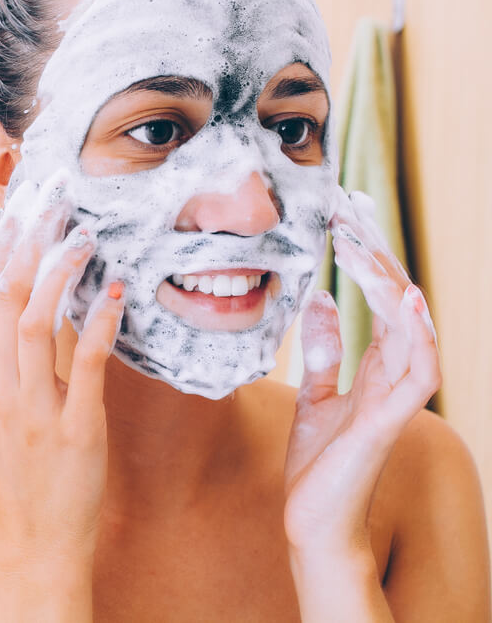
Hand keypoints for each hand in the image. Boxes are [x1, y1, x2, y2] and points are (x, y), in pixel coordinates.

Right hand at [0, 190, 124, 565]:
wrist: (33, 543)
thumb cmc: (3, 479)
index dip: (2, 249)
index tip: (21, 213)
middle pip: (8, 297)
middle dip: (29, 242)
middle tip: (54, 202)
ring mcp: (34, 409)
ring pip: (39, 321)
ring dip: (62, 271)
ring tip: (83, 236)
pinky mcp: (76, 428)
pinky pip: (86, 363)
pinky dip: (100, 322)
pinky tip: (114, 290)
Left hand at [283, 190, 440, 556]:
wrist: (313, 521)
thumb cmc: (319, 465)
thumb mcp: (314, 394)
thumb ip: (323, 350)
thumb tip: (319, 297)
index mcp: (377, 368)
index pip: (380, 299)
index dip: (366, 257)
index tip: (345, 214)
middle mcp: (394, 376)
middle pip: (395, 302)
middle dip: (374, 253)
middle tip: (349, 207)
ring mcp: (397, 398)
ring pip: (408, 326)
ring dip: (386, 280)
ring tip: (359, 238)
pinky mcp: (390, 421)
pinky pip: (416, 371)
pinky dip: (416, 333)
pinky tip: (406, 297)